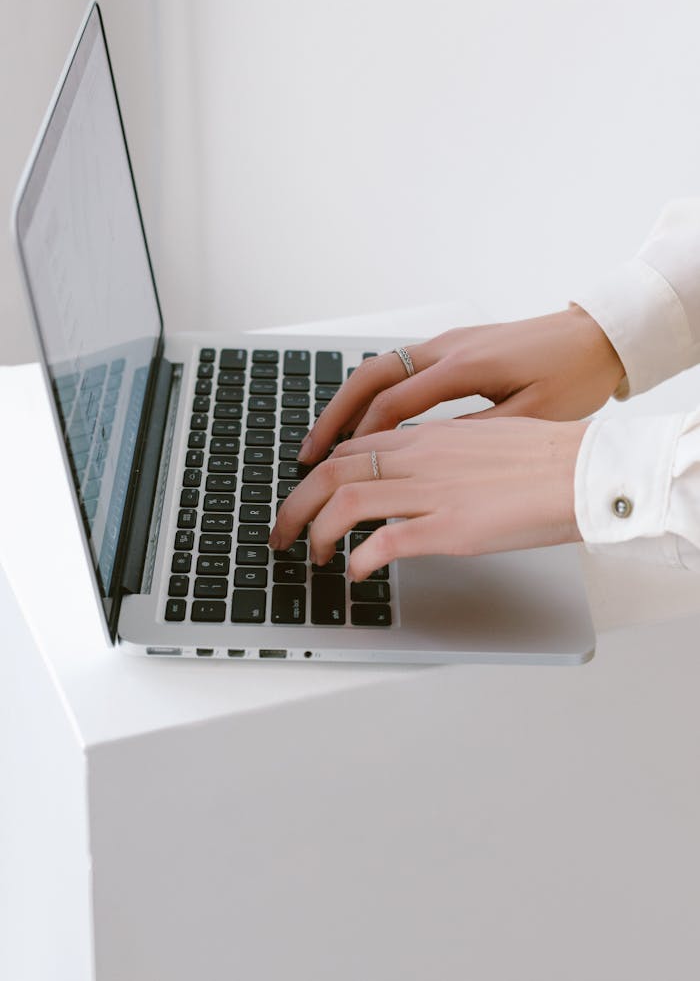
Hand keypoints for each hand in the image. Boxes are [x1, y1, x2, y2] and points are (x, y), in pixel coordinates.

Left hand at [269, 418, 587, 579]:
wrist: (582, 471)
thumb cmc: (544, 460)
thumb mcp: (480, 446)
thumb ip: (440, 458)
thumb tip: (416, 479)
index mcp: (428, 438)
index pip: (352, 449)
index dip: (318, 475)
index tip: (306, 497)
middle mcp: (420, 459)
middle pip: (332, 473)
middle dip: (295, 504)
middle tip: (281, 533)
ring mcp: (431, 492)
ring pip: (346, 502)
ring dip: (317, 532)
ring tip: (313, 556)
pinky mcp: (449, 528)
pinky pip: (384, 542)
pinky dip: (360, 559)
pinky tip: (357, 572)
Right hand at [297, 306, 622, 463]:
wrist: (598, 336)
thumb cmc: (573, 376)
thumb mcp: (531, 416)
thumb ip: (477, 436)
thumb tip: (427, 458)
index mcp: (464, 366)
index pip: (392, 402)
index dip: (359, 438)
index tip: (333, 469)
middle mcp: (446, 348)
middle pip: (368, 377)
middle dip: (332, 416)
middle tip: (307, 454)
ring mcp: (448, 343)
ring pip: (378, 370)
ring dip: (347, 404)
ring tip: (324, 442)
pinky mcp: (455, 347)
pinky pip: (399, 369)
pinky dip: (372, 396)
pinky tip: (367, 423)